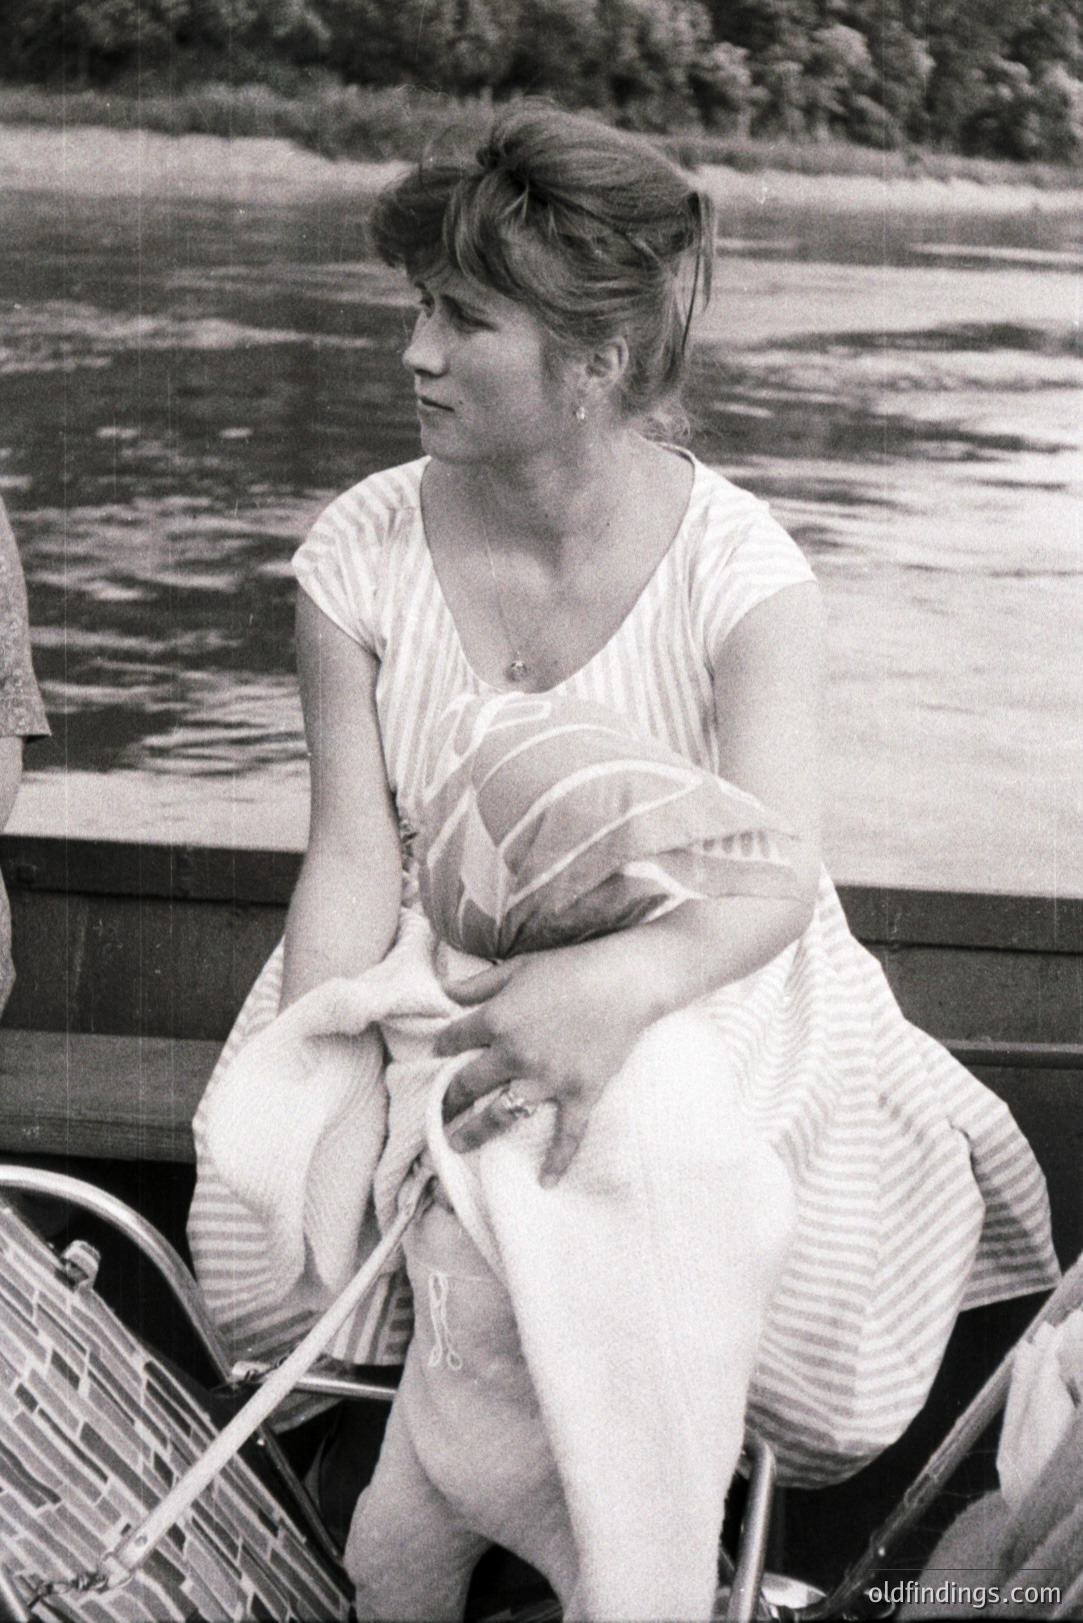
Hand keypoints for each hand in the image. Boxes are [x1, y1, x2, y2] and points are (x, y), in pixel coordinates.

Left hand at [434, 939, 661, 1184]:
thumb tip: (444, 989)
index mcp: (497, 1019)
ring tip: (459, 1144)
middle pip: (468, 1085)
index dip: (443, 1046)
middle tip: (438, 1113)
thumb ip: (479, 984)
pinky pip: (566, 1135)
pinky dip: (557, 1161)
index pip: (455, 1039)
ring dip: (476, 1133)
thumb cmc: (573, 966)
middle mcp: (515, 1053)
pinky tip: (545, 1182)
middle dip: (448, 1100)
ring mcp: (548, 1078)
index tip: (438, 1055)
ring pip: (501, 1115)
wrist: (628, 980)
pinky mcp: (580, 1093)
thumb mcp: (519, 966)